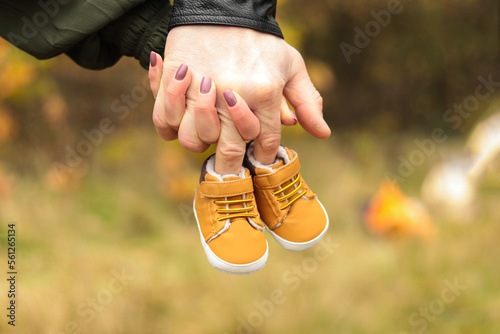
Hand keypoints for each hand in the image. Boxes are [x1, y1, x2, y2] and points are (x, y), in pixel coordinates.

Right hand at [150, 26, 329, 172]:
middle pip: (229, 149)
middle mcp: (232, 96)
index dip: (264, 155)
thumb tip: (323, 134)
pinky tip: (180, 121)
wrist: (223, 8)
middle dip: (230, 166)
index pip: (266, 140)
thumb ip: (307, 101)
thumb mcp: (291, 66)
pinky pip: (165, 120)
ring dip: (199, 142)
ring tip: (206, 135)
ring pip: (193, 139)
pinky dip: (169, 126)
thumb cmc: (261, 41)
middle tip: (229, 171)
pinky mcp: (174, 81)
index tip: (260, 160)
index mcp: (265, 93)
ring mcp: (200, 89)